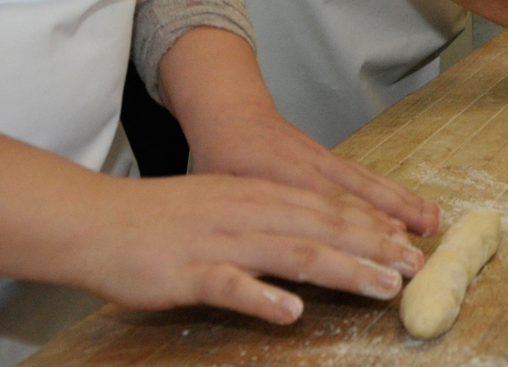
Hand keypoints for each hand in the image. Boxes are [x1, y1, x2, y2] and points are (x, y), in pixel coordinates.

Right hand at [80, 172, 423, 323]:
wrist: (93, 220)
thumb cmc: (160, 220)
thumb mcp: (224, 206)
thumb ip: (267, 220)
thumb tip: (311, 240)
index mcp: (258, 195)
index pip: (327, 207)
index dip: (371, 225)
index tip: (409, 244)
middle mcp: (248, 211)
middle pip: (322, 226)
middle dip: (373, 246)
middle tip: (414, 267)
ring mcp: (219, 240)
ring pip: (291, 252)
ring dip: (341, 269)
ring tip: (380, 286)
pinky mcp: (188, 271)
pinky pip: (230, 284)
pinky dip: (262, 296)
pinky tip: (291, 311)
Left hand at [186, 100, 439, 238]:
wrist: (232, 114)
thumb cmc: (220, 160)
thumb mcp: (218, 194)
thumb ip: (241, 223)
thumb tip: (260, 264)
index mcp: (282, 180)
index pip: (327, 212)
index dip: (360, 235)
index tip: (388, 257)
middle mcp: (312, 169)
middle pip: (358, 201)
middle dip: (393, 229)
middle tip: (418, 257)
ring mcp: (326, 162)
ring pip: (369, 186)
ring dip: (403, 207)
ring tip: (432, 225)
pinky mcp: (332, 158)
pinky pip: (367, 175)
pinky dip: (393, 191)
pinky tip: (412, 206)